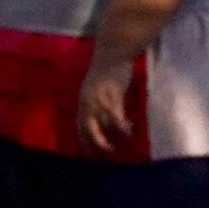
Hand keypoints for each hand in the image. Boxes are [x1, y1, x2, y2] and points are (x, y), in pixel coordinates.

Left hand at [75, 40, 145, 158]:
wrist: (112, 52)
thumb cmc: (106, 71)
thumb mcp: (94, 88)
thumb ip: (94, 103)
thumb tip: (99, 119)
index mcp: (83, 100)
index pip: (80, 124)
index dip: (83, 140)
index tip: (87, 154)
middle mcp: (88, 101)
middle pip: (87, 127)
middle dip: (93, 143)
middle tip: (102, 154)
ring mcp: (100, 98)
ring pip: (103, 123)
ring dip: (110, 137)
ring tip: (118, 146)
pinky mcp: (113, 94)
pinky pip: (116, 115)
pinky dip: (121, 126)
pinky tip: (128, 131)